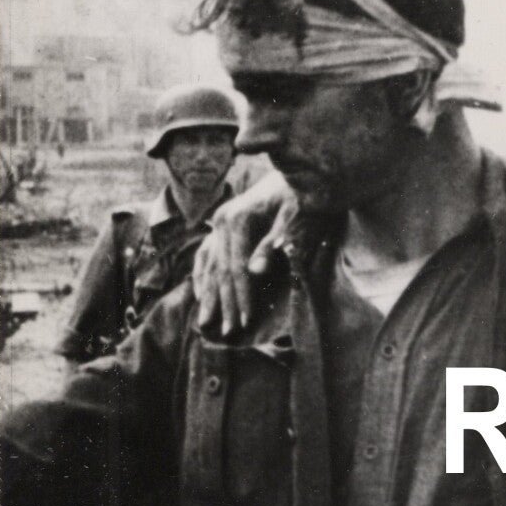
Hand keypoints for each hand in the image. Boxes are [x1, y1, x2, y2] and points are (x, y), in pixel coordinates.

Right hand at [193, 172, 293, 334]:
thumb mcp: (297, 218)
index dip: (239, 295)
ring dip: (210, 296)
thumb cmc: (303, 196)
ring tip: (207, 324)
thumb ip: (275, 244)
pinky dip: (203, 278)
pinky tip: (202, 297)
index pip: (235, 267)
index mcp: (237, 218)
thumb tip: (255, 272)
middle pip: (219, 269)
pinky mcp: (222, 227)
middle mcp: (221, 220)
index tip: (245, 321)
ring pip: (208, 265)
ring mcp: (219, 223)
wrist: (298, 173)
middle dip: (225, 302)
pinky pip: (206, 257)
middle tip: (228, 332)